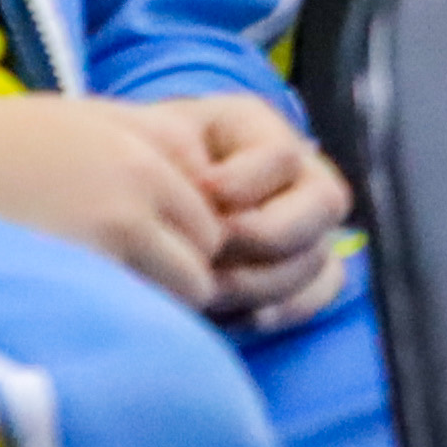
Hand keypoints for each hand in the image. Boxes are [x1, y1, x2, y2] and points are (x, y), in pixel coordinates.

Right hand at [0, 82, 217, 303]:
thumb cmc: (9, 137)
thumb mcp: (95, 118)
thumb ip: (158, 145)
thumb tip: (209, 181)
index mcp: (145, 162)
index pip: (210, 231)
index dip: (188, 249)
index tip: (157, 258)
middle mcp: (133, 204)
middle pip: (198, 273)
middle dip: (175, 285)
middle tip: (135, 288)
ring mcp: (98, 247)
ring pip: (165, 306)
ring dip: (146, 310)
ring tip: (106, 301)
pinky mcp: (64, 283)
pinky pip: (117, 320)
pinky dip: (109, 323)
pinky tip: (79, 310)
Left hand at [151, 92, 353, 325]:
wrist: (123, 216)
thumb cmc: (131, 178)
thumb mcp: (145, 150)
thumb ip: (177, 160)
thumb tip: (210, 195)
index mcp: (254, 127)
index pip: (282, 155)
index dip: (244, 182)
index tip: (198, 194)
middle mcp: (294, 170)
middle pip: (324, 204)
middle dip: (265, 236)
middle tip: (211, 255)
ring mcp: (307, 221)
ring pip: (319, 256)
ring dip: (263, 281)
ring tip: (208, 289)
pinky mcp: (307, 268)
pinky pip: (322, 290)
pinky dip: (286, 308)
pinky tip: (242, 318)